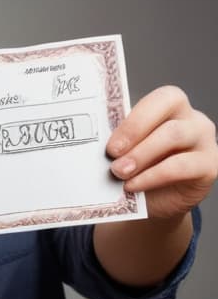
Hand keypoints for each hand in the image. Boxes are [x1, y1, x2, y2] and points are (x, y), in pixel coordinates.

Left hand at [107, 85, 217, 217]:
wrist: (152, 200)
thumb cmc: (138, 166)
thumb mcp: (125, 149)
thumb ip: (118, 139)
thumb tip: (93, 138)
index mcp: (169, 107)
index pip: (159, 98)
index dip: (134, 119)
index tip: (110, 144)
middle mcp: (191, 119)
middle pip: (169, 110)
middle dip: (135, 131)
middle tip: (112, 155)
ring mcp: (203, 140)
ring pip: (175, 135)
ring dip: (141, 154)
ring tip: (119, 172)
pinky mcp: (210, 166)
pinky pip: (182, 167)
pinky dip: (153, 176)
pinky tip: (133, 185)